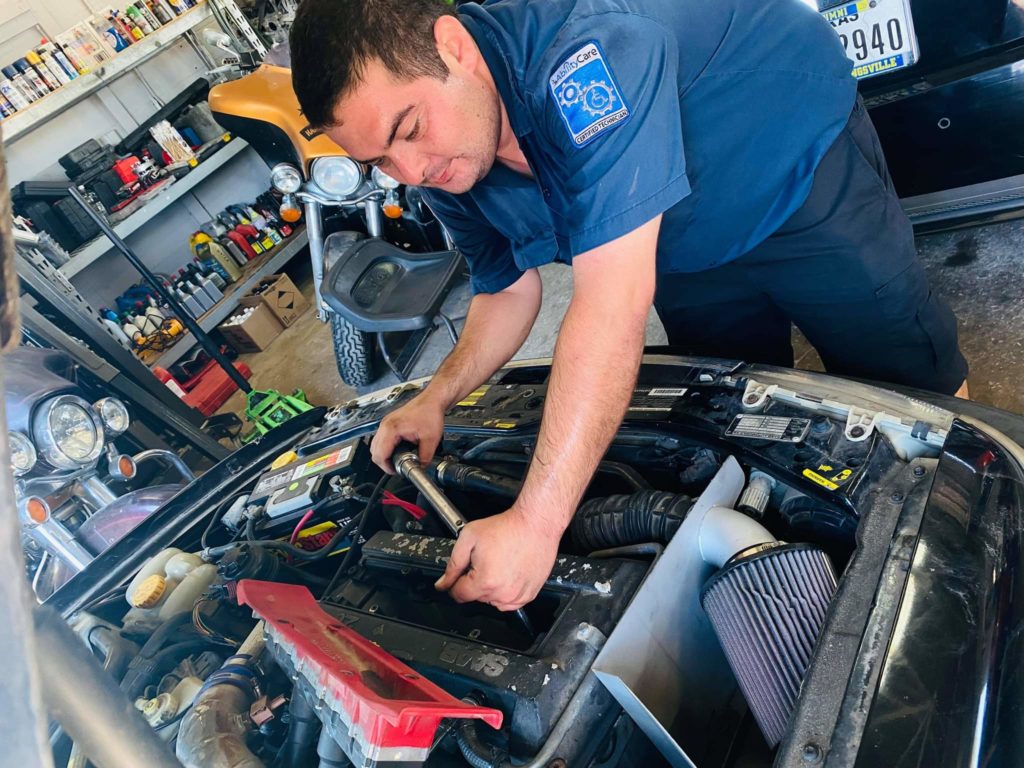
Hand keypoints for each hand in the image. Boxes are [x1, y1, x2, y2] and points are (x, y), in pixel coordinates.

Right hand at [370, 393, 446, 472]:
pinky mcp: (389, 423)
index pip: (380, 454)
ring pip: (375, 446)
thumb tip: (421, 467)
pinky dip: (385, 448)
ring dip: (383, 455)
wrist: (432, 400)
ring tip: (397, 460)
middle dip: (384, 463)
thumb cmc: (429, 412)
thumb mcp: (431, 439)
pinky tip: (397, 451)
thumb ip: (425, 456)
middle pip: (374, 451)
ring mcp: (386, 423)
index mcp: (392, 428)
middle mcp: (385, 425)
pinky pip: (381, 440)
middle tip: (396, 467)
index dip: (387, 467)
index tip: (396, 471)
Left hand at [435, 507, 560, 610]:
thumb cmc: (507, 527)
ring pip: (493, 601)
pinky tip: (508, 573)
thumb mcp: (469, 538)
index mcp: (485, 581)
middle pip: (476, 597)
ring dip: (491, 588)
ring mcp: (518, 596)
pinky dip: (506, 592)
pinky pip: (511, 602)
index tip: (458, 576)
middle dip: (474, 581)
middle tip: (484, 561)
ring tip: (498, 565)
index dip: (454, 583)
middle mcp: (502, 593)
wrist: (535, 523)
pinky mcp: (529, 594)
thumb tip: (443, 584)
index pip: (459, 594)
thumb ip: (453, 564)